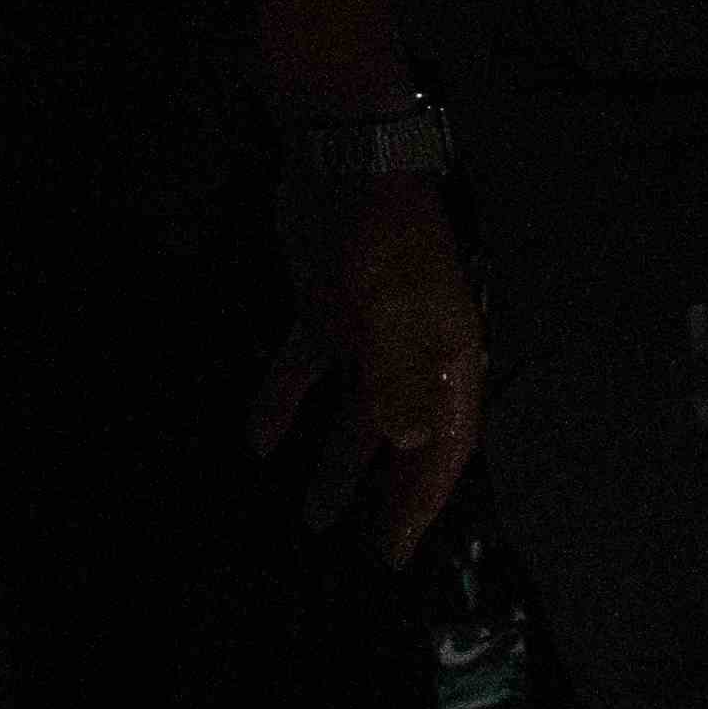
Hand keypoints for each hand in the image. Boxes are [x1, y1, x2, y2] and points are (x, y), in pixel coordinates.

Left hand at [254, 175, 483, 564]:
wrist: (341, 157)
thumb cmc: (378, 236)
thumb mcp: (387, 309)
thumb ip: (398, 378)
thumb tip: (410, 447)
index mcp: (447, 356)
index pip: (444, 445)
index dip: (422, 501)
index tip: (397, 551)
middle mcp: (415, 353)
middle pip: (405, 438)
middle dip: (387, 494)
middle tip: (367, 549)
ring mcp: (370, 333)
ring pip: (355, 414)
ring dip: (336, 461)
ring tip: (313, 515)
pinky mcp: (326, 312)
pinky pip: (307, 372)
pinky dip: (286, 404)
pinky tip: (259, 440)